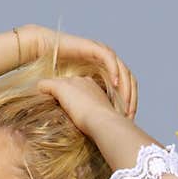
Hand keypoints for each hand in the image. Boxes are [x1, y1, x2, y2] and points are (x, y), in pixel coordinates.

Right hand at [19, 25, 137, 119]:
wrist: (46, 51)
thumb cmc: (57, 75)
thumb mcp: (69, 98)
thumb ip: (79, 108)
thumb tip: (86, 129)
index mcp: (104, 79)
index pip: (121, 93)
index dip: (125, 107)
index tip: (125, 123)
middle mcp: (106, 67)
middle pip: (127, 83)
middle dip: (131, 100)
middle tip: (130, 116)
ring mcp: (102, 56)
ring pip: (122, 72)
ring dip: (126, 88)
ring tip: (125, 103)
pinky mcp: (95, 48)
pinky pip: (110, 59)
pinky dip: (114, 70)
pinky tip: (115, 83)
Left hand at [35, 74, 125, 136]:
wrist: (103, 121)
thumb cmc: (105, 126)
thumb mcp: (100, 119)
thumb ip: (94, 119)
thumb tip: (90, 130)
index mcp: (94, 87)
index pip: (78, 88)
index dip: (72, 97)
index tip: (70, 108)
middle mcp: (83, 80)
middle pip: (67, 84)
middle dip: (61, 94)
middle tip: (56, 108)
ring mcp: (72, 82)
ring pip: (56, 85)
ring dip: (51, 94)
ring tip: (46, 106)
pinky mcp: (62, 87)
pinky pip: (44, 84)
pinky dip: (41, 90)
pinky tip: (37, 97)